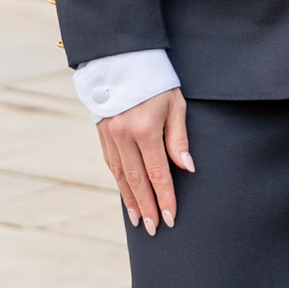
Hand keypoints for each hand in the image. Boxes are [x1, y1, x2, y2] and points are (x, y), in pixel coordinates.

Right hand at [97, 88, 192, 232]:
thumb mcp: (175, 103)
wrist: (122, 58)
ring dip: (131, 200)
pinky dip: (120, 182)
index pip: (157, 173)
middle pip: (137, 180)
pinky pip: (111, 164)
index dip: (165, 197)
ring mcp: (109, 135)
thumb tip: (186, 168)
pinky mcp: (101, 133)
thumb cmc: (156, 80)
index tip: (170, 217)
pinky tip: (127, 195)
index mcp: (145, 129)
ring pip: (121, 175)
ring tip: (140, 219)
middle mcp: (123, 136)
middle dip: (147, 206)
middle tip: (154, 229)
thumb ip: (179, 137)